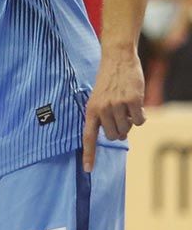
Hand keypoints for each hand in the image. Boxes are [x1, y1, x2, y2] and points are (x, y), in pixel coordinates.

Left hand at [83, 48, 145, 171]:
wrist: (117, 59)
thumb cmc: (108, 81)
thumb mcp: (98, 98)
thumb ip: (102, 117)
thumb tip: (116, 136)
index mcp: (90, 110)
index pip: (87, 137)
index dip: (89, 154)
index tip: (88, 170)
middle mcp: (102, 109)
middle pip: (113, 136)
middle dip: (119, 130)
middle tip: (119, 114)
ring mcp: (117, 106)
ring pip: (127, 129)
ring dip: (129, 121)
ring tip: (125, 105)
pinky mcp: (132, 102)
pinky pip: (139, 121)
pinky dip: (140, 116)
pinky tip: (136, 103)